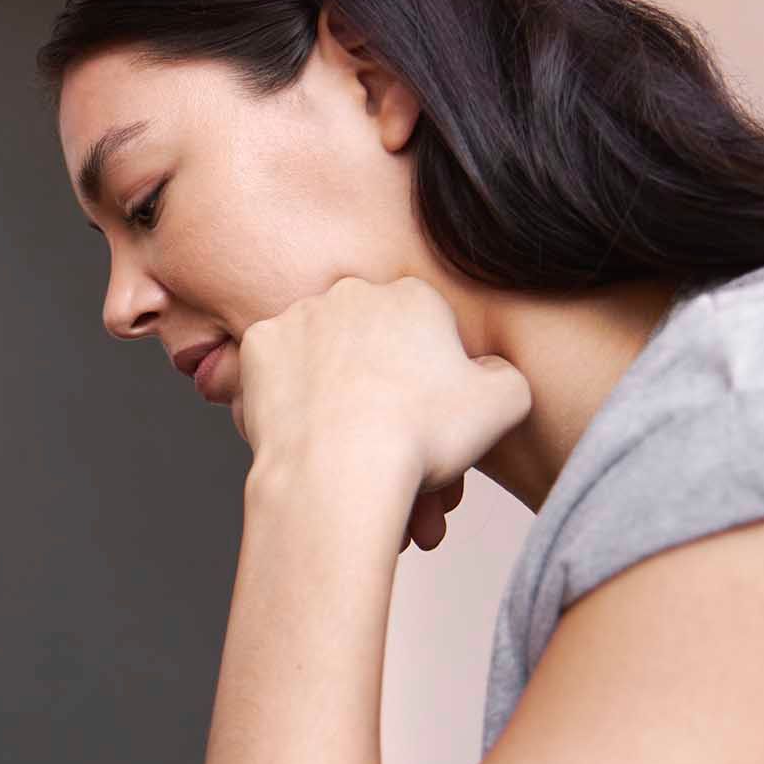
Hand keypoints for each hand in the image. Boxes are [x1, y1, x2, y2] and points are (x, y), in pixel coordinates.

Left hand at [233, 277, 530, 550]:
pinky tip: (303, 428)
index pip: (423, 327)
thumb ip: (504, 374)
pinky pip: (274, 369)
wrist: (340, 471)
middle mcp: (353, 292)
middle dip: (375, 376)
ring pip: (320, 352)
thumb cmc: (422, 437)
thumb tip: (489, 369)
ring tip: (341, 438)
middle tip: (381, 429)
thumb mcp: (505, 403)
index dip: (425, 372)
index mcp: (414, 295)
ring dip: (330, 385)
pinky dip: (286, 395)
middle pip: (367, 336)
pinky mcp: (259, 346)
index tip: (421, 411)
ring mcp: (300, 315)